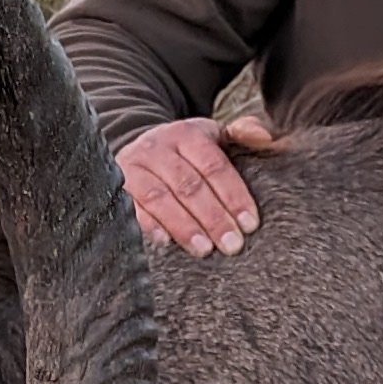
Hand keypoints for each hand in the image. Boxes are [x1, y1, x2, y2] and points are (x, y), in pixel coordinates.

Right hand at [117, 113, 273, 255]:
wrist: (139, 147)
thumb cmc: (187, 151)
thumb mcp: (213, 136)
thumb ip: (241, 134)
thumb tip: (265, 137)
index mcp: (187, 134)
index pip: (214, 166)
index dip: (233, 195)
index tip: (250, 224)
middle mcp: (158, 147)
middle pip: (188, 185)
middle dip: (213, 217)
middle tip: (232, 244)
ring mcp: (134, 167)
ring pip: (159, 197)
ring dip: (183, 225)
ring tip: (204, 249)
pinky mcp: (117, 187)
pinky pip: (130, 208)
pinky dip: (147, 224)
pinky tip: (164, 242)